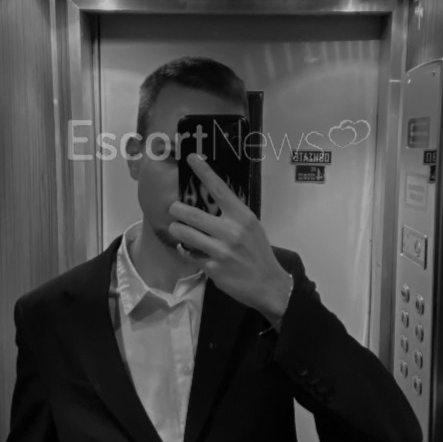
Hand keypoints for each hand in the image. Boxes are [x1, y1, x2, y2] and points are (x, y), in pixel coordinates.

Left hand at [168, 152, 292, 320]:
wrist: (268, 284)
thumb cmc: (257, 252)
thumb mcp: (251, 227)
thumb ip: (232, 215)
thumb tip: (209, 201)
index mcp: (242, 216)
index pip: (219, 189)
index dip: (203, 172)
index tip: (191, 158)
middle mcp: (231, 230)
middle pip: (192, 213)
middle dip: (176, 210)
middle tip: (174, 209)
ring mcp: (221, 250)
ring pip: (186, 234)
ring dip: (177, 230)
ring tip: (177, 229)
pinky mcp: (213, 267)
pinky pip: (190, 254)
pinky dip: (186, 251)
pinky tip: (188, 250)